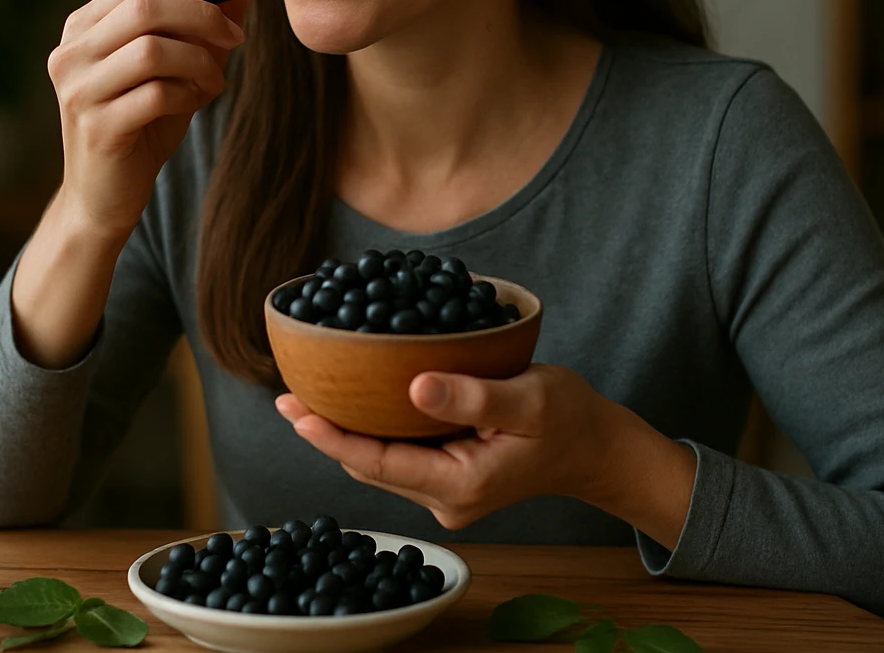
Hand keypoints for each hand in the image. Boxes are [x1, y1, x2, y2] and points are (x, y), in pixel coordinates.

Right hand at [47, 0, 252, 239]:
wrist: (104, 196)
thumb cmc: (141, 126)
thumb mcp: (176, 70)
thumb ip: (201, 28)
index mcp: (83, 28)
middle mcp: (71, 53)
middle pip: (144, 5)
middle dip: (203, 14)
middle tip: (236, 36)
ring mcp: (79, 90)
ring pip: (151, 48)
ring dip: (199, 60)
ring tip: (214, 81)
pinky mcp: (97, 127)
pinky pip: (156, 93)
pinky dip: (189, 93)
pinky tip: (195, 103)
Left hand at [275, 364, 695, 546]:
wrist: (596, 448)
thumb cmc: (569, 419)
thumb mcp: (527, 398)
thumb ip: (471, 395)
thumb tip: (414, 386)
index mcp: (460, 483)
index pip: (377, 463)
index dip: (330, 437)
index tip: (295, 410)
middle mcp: (445, 497)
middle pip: (369, 466)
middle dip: (326, 432)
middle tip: (286, 395)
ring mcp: (445, 493)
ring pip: (380, 463)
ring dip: (346, 431)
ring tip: (307, 396)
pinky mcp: (449, 478)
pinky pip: (399, 456)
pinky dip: (374, 430)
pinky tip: (354, 402)